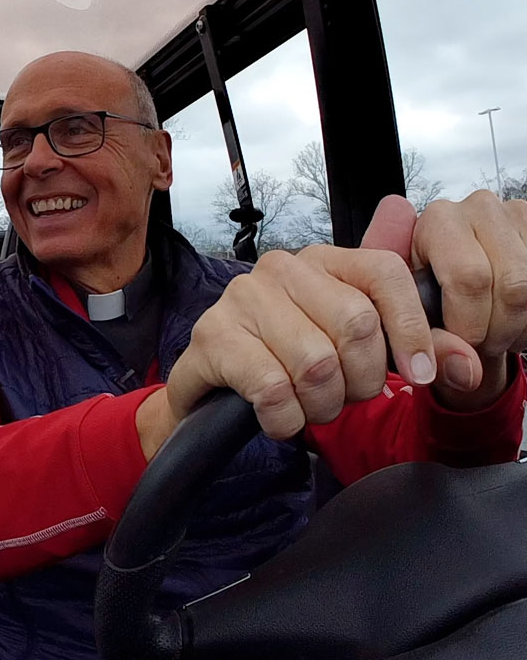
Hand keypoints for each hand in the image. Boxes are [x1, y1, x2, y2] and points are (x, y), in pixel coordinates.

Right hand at [162, 240, 436, 440]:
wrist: (212, 387)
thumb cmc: (287, 362)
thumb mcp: (355, 351)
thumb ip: (412, 347)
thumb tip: (466, 367)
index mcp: (321, 260)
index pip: (385, 273)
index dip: (412, 329)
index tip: (417, 376)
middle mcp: (279, 269)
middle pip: (355, 324)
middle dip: (360, 380)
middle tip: (343, 397)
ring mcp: (240, 298)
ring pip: (316, 363)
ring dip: (320, 406)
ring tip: (307, 407)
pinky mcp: (213, 337)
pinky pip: (273, 389)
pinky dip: (285, 419)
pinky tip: (278, 417)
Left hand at [363, 191, 526, 410]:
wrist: (450, 280)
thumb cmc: (426, 293)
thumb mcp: (409, 311)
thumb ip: (426, 340)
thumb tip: (464, 369)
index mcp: (437, 220)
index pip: (468, 278)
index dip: (469, 324)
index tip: (461, 344)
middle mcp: (479, 207)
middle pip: (512, 285)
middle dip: (498, 330)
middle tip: (483, 344)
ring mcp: (518, 213)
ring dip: (520, 326)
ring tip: (498, 333)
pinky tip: (516, 323)